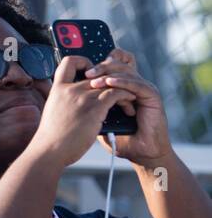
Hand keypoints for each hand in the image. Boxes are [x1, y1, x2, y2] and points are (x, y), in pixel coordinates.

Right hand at [26, 55, 133, 168]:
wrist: (50, 150)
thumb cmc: (52, 138)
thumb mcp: (53, 112)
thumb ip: (64, 103)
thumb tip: (74, 105)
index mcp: (57, 89)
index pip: (68, 62)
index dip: (83, 62)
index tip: (92, 73)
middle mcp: (69, 89)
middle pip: (96, 72)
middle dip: (111, 78)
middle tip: (119, 87)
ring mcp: (82, 97)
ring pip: (110, 82)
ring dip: (123, 88)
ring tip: (128, 99)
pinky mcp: (94, 108)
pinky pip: (116, 93)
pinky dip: (126, 96)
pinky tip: (129, 102)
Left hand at [84, 48, 174, 166]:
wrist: (140, 153)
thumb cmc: (119, 138)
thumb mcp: (97, 119)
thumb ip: (87, 106)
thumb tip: (65, 96)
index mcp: (120, 87)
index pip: (110, 65)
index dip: (96, 63)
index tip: (80, 69)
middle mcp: (132, 84)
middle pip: (116, 63)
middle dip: (100, 66)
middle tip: (87, 73)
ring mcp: (143, 88)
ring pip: (125, 71)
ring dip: (108, 74)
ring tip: (95, 81)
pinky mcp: (152, 96)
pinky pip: (136, 83)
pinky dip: (122, 82)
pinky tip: (110, 83)